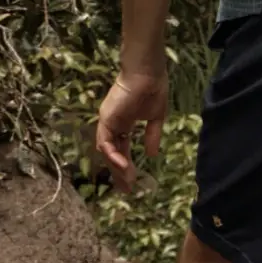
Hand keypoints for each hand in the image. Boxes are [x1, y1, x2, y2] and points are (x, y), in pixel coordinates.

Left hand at [94, 67, 168, 193]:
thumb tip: (151, 155)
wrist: (149, 73)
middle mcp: (112, 124)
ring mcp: (108, 122)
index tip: (132, 182)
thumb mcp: (156, 118)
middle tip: (127, 189)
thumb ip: (152, 136)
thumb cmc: (154, 89)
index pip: (121, 149)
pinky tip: (124, 166)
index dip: (125, 165)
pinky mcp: (106, 119)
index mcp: (123, 123)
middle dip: (119, 172)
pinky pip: (105, 142)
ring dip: (116, 167)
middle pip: (112, 153)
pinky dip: (113, 155)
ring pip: (107, 151)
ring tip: (128, 181)